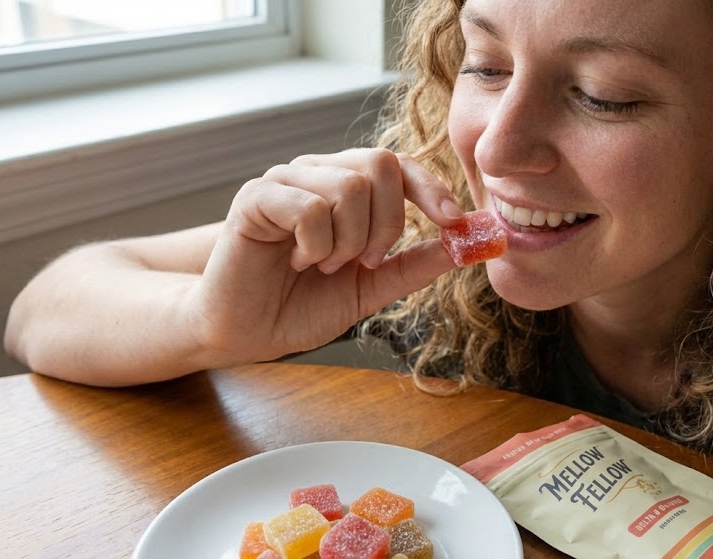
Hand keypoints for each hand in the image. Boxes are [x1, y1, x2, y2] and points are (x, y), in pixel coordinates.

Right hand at [185, 148, 462, 365]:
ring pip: (349, 187)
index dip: (430, 188)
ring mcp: (286, 181)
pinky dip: (315, 245)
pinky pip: (310, 206)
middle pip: (380, 164)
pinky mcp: (256, 197)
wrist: (246, 331)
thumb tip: (466, 244)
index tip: (453, 221)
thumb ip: (415, 263)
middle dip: (386, 225)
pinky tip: (296, 261)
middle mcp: (319, 174)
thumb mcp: (372, 287)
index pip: (399, 166)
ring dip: (347, 242)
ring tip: (322, 265)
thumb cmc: (302, 304)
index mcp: (348, 189)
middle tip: (364, 262)